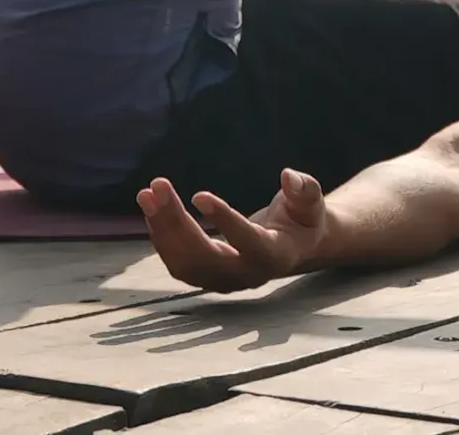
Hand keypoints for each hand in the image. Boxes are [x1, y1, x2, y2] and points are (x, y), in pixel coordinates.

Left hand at [137, 167, 328, 291]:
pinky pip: (180, 264)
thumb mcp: (312, 201)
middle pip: (206, 257)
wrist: (295, 245)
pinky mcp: (209, 277)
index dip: (223, 220)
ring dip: (162, 229)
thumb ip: (304, 189)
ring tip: (147, 194)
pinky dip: (162, 237)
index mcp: (276, 255)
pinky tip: (152, 208)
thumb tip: (288, 177)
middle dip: (177, 222)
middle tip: (158, 186)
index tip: (198, 195)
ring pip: (187, 264)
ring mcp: (226, 280)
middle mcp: (248, 275)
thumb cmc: (305, 217)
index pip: (247, 242)